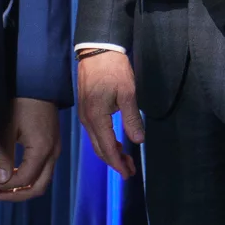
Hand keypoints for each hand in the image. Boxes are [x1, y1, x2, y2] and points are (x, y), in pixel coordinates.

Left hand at [0, 97, 61, 202]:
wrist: (37, 83)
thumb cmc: (20, 104)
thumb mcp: (7, 130)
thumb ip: (4, 157)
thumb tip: (1, 181)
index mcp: (42, 150)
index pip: (25, 180)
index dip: (8, 187)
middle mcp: (54, 153)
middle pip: (39, 186)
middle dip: (18, 195)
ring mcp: (56, 149)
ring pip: (44, 179)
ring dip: (25, 188)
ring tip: (5, 188)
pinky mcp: (54, 144)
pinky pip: (45, 169)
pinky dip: (31, 177)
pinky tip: (16, 173)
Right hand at [74, 49, 143, 177]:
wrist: (97, 50)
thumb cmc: (113, 69)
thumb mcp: (128, 93)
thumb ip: (131, 118)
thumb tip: (138, 140)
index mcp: (96, 117)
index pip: (107, 148)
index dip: (118, 163)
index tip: (128, 174)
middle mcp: (87, 119)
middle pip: (100, 148)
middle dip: (114, 162)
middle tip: (129, 172)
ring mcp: (85, 115)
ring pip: (96, 141)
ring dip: (110, 153)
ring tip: (125, 161)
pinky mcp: (86, 109)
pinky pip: (95, 132)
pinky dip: (105, 142)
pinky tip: (116, 143)